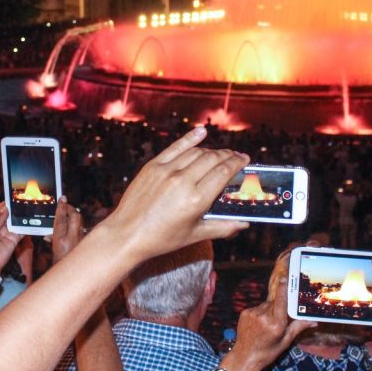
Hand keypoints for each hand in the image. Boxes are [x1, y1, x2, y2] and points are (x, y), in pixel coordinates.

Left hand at [0, 203, 22, 272]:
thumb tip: (6, 208)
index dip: (3, 205)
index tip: (10, 199)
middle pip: (8, 215)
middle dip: (13, 210)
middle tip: (21, 203)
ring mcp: (7, 233)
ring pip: (15, 222)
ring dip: (20, 217)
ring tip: (26, 210)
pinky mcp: (14, 240)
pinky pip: (21, 232)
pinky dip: (26, 227)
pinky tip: (30, 222)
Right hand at [49, 197, 83, 263]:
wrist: (71, 278)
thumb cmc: (59, 266)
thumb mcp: (53, 252)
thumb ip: (53, 240)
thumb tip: (49, 234)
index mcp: (60, 241)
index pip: (61, 219)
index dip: (61, 207)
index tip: (62, 198)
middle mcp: (73, 239)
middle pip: (75, 216)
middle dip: (71, 208)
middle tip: (66, 205)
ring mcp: (81, 241)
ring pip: (80, 222)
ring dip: (75, 216)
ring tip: (69, 214)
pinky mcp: (87, 243)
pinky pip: (82, 230)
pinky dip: (77, 227)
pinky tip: (73, 227)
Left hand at [102, 126, 249, 260]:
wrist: (127, 234)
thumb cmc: (161, 238)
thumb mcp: (195, 235)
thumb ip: (222, 227)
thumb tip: (244, 223)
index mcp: (196, 200)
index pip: (223, 172)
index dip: (237, 163)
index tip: (244, 160)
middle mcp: (182, 181)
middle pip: (212, 159)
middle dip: (227, 155)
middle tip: (235, 157)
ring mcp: (166, 171)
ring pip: (196, 152)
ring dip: (211, 151)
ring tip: (220, 153)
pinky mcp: (152, 166)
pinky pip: (175, 147)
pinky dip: (190, 139)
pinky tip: (201, 132)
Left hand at [231, 252, 315, 370]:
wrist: (244, 357)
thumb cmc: (267, 352)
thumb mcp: (285, 341)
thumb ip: (298, 327)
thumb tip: (314, 321)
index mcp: (276, 323)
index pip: (282, 299)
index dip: (285, 287)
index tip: (287, 278)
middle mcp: (264, 316)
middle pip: (276, 302)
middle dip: (280, 306)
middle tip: (280, 318)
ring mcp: (253, 313)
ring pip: (266, 305)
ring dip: (269, 310)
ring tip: (267, 325)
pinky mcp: (245, 313)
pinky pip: (257, 308)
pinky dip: (260, 313)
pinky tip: (259, 325)